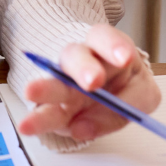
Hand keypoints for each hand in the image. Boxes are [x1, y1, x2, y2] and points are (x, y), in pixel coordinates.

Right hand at [19, 23, 159, 142]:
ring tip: (32, 92)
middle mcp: (82, 59)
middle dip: (84, 67)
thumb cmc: (122, 86)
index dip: (115, 46)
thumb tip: (83, 126)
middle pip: (78, 56)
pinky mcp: (51, 103)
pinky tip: (28, 124)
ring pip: (55, 80)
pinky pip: (43, 109)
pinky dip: (37, 118)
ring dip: (46, 88)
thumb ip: (119, 111)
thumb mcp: (137, 95)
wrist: (95, 90)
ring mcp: (64, 80)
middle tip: (92, 81)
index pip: (107, 39)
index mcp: (109, 48)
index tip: (124, 57)